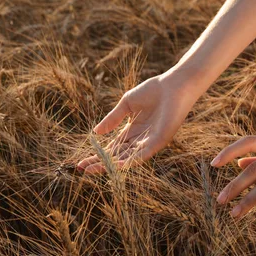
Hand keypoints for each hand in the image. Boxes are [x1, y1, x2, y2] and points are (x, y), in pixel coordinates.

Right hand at [78, 73, 198, 173]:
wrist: (173, 85)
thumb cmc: (153, 91)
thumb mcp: (127, 104)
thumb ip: (112, 119)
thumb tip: (95, 133)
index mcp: (132, 130)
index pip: (112, 147)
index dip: (97, 154)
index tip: (81, 162)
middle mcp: (140, 139)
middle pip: (117, 156)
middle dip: (100, 163)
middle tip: (83, 170)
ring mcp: (149, 141)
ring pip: (127, 158)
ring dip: (110, 165)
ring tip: (94, 170)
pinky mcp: (159, 140)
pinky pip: (143, 154)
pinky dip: (130, 161)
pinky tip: (117, 165)